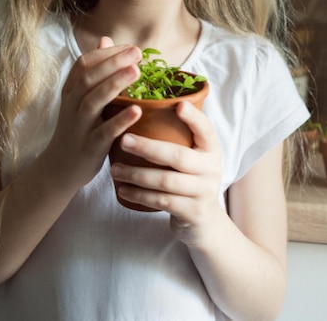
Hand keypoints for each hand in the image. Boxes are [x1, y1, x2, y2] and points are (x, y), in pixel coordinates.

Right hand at [47, 37, 142, 189]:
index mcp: (71, 91)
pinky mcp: (89, 147)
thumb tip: (106, 40)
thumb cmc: (77, 128)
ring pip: (94, 100)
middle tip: (137, 52)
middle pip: (89, 78)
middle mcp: (72, 105)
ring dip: (115, 84)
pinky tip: (138, 111)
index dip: (106, 53)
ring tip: (137, 71)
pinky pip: (104, 132)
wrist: (59, 169)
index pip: (84, 63)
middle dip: (113, 62)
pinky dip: (120, 121)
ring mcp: (79, 126)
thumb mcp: (80, 97)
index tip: (129, 47)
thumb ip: (94, 70)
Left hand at [110, 100, 222, 244]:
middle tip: (123, 140)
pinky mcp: (194, 212)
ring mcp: (205, 192)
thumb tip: (138, 112)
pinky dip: (139, 195)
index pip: (205, 129)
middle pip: (177, 156)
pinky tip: (123, 190)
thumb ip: (177, 139)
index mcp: (211, 149)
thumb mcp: (191, 157)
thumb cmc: (188, 179)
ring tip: (114, 169)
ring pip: (166, 181)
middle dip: (147, 147)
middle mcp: (211, 168)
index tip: (179, 105)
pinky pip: (162, 201)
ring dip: (136, 175)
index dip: (193, 117)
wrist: (204, 221)